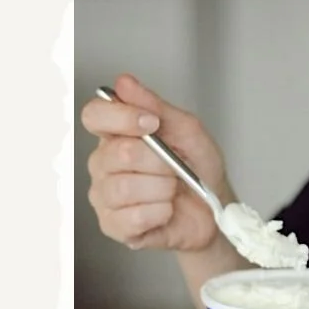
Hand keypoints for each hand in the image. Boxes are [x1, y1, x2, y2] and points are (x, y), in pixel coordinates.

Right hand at [81, 74, 231, 253]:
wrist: (213, 209)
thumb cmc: (198, 168)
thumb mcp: (187, 130)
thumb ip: (156, 106)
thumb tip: (124, 83)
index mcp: (117, 134)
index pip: (94, 115)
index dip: (121, 117)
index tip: (151, 123)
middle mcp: (103, 163)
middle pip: (118, 152)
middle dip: (160, 160)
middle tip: (174, 166)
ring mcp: (105, 196)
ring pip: (125, 187)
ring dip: (162, 188)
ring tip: (171, 190)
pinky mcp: (113, 225)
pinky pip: (133, 216)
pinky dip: (160, 212)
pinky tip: (165, 210)